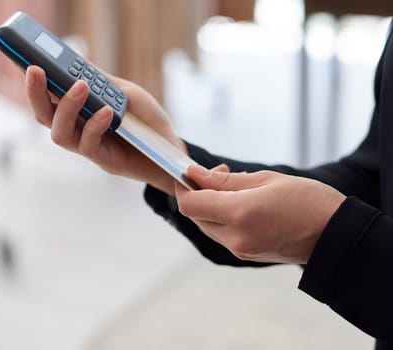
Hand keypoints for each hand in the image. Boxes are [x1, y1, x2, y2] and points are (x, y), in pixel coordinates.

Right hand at [25, 65, 186, 194]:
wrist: (171, 149)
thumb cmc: (149, 121)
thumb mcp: (127, 94)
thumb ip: (103, 83)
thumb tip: (78, 64)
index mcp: (81, 113)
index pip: (51, 99)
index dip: (37, 83)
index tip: (32, 63)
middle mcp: (80, 130)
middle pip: (45, 116)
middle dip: (36, 94)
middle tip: (36, 70)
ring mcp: (90, 146)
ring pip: (60, 134)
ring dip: (66, 108)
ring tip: (80, 87)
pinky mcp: (103, 160)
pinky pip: (88, 145)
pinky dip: (94, 125)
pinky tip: (106, 111)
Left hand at [175, 165, 345, 263]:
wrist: (335, 236)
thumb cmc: (307, 201)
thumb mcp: (266, 180)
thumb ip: (225, 181)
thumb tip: (196, 174)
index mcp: (239, 214)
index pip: (190, 204)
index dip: (183, 186)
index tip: (189, 172)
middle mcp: (234, 237)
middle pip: (195, 215)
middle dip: (198, 192)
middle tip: (218, 173)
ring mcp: (239, 249)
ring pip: (207, 225)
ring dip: (210, 205)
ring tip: (232, 185)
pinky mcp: (246, 255)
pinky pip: (222, 234)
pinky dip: (221, 217)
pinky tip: (238, 203)